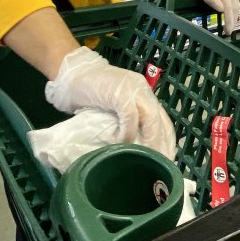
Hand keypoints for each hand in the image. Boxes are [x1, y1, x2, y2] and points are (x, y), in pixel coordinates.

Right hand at [44, 47, 176, 159]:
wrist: (72, 75)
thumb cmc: (91, 94)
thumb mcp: (115, 107)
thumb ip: (127, 120)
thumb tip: (135, 148)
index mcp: (144, 94)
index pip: (163, 120)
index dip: (167, 141)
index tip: (167, 161)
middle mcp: (142, 90)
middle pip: (159, 120)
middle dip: (161, 145)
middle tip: (159, 165)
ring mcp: (132, 89)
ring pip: (150, 117)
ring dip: (149, 141)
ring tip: (145, 159)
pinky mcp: (119, 92)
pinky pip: (129, 115)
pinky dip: (127, 132)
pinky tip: (121, 143)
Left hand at [187, 0, 239, 34]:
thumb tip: (221, 10)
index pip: (228, 8)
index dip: (229, 20)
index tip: (228, 30)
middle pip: (234, 8)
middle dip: (232, 21)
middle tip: (228, 32)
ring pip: (237, 5)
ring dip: (235, 17)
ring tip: (230, 27)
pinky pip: (236, 2)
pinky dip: (235, 11)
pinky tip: (232, 18)